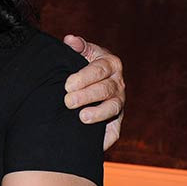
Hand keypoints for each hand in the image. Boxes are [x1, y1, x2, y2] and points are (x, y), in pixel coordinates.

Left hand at [63, 35, 124, 149]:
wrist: (86, 80)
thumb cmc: (80, 64)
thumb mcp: (80, 52)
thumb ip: (77, 46)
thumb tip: (70, 40)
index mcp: (110, 63)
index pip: (99, 70)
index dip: (84, 77)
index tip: (67, 85)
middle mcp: (118, 83)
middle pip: (105, 90)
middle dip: (86, 96)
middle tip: (68, 101)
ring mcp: (119, 102)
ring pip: (113, 108)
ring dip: (98, 114)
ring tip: (82, 117)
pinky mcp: (116, 120)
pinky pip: (115, 131)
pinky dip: (107, 139)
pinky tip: (96, 145)